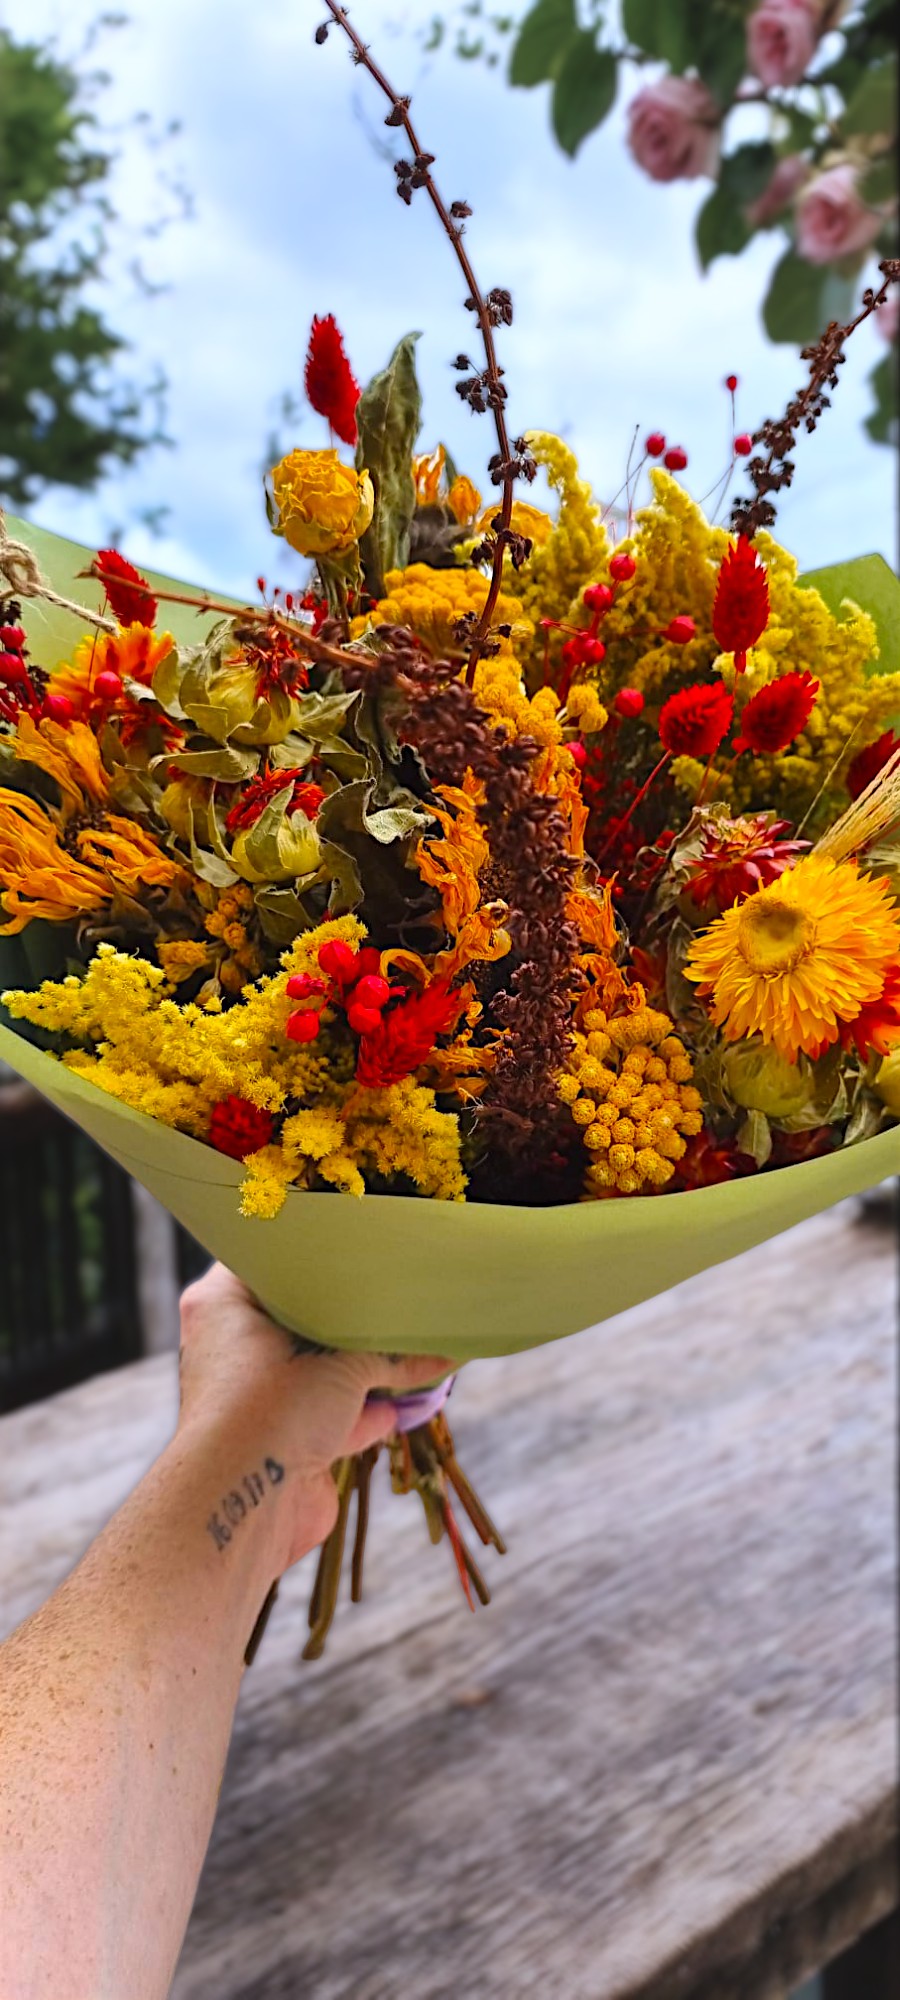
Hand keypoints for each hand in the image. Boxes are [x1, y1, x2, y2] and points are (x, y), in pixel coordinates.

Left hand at [177, 1263, 455, 1564]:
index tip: (365, 1241)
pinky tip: (409, 1400)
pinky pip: (333, 1412)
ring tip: (415, 1344)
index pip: (272, 1257)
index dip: (318, 1250)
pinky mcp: (281, 1439)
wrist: (245, 1510)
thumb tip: (446, 1348)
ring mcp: (258, 1394)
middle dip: (351, 1313)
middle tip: (399, 1290)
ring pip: (320, 1367)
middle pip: (302, 1314)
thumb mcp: (339, 1361)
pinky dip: (368, 1408)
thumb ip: (391, 1350)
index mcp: (224, 1303)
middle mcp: (235, 1344)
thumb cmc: (271, 1408)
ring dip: (365, 1364)